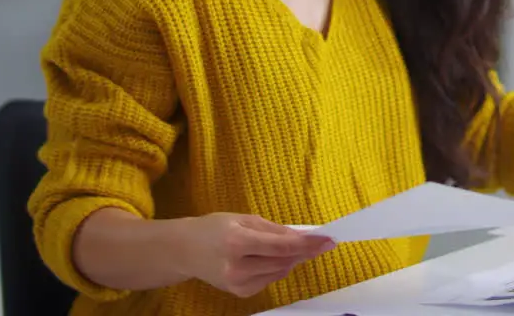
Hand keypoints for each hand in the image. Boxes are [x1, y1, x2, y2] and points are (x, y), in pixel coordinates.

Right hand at [177, 213, 335, 297]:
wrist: (185, 250)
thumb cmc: (213, 228)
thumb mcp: (243, 219)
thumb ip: (274, 229)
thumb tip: (302, 236)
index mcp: (237, 242)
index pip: (282, 246)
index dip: (308, 244)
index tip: (328, 240)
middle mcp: (237, 267)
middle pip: (284, 261)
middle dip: (303, 251)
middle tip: (318, 240)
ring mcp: (238, 284)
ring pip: (280, 271)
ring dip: (290, 258)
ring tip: (286, 245)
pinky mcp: (240, 293)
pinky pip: (270, 279)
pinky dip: (276, 268)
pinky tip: (267, 258)